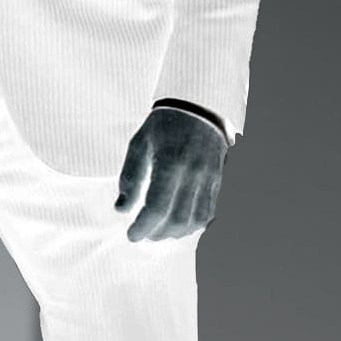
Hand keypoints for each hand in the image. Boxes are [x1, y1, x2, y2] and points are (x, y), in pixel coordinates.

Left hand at [115, 106, 226, 240]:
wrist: (199, 106)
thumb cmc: (164, 124)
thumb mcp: (139, 144)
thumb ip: (130, 177)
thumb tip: (122, 209)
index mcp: (170, 162)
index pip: (157, 207)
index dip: (143, 227)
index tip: (131, 234)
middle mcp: (193, 173)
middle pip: (177, 219)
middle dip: (157, 233)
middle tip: (143, 234)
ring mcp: (209, 177)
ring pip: (196, 220)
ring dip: (175, 232)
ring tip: (159, 231)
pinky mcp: (218, 179)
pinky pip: (209, 212)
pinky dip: (193, 225)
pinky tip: (178, 224)